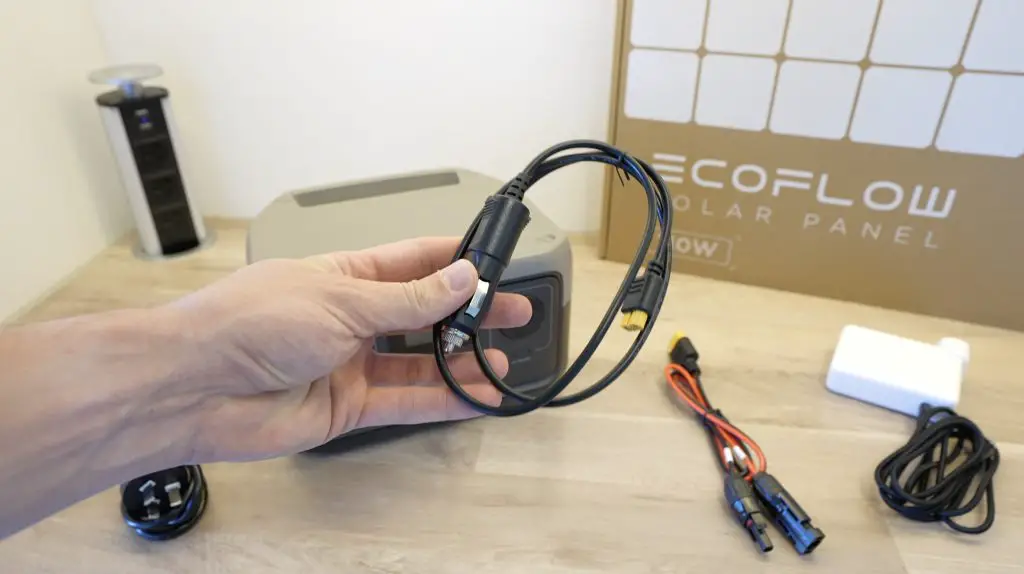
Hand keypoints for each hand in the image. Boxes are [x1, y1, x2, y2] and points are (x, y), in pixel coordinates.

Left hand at [166, 237, 532, 462]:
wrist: (195, 388)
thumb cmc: (253, 323)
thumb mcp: (341, 300)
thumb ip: (407, 299)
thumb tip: (462, 278)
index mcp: (344, 274)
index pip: (412, 261)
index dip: (455, 261)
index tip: (496, 261)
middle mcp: (351, 317)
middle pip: (422, 313)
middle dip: (468, 314)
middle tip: (514, 313)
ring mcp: (350, 363)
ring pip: (418, 362)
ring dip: (460, 362)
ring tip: (503, 362)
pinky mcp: (347, 406)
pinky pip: (404, 401)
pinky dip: (441, 400)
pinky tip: (475, 398)